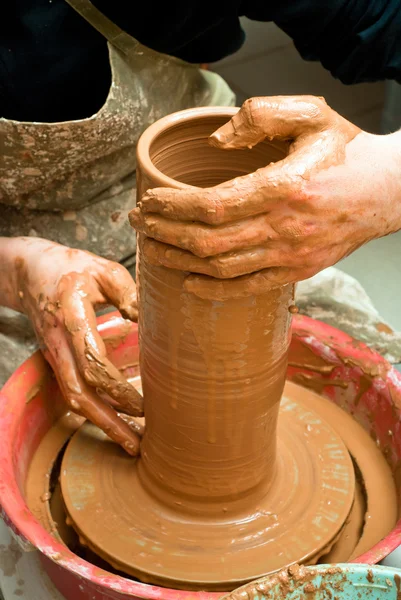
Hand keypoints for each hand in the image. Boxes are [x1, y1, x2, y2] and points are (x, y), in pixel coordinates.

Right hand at [7, 238, 141, 454]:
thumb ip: (128, 293)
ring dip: (102, 423)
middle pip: (79, 392)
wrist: (30, 272)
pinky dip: (96, 411)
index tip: (142, 404)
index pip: (91, 361)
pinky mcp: (59, 360)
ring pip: (74, 398)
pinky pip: (75, 391)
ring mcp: (56, 354)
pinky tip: (119, 420)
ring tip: (132, 443)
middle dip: (108, 422)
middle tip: (138, 444)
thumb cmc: (72, 268)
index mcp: (71, 315)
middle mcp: (59, 342)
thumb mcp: (104, 270)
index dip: (115, 387)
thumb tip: (147, 321)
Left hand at [130, 96, 400, 297]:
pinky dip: (213, 289)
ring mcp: (290, 255)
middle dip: (164, 232)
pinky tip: (187, 283)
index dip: (173, 206)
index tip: (148, 200)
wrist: (387, 191)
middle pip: (208, 240)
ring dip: (179, 260)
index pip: (212, 206)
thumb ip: (260, 116)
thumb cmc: (346, 152)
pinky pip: (246, 287)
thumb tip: (216, 142)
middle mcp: (284, 227)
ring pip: (220, 267)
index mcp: (284, 188)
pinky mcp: (296, 270)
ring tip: (151, 249)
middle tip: (137, 222)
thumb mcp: (310, 114)